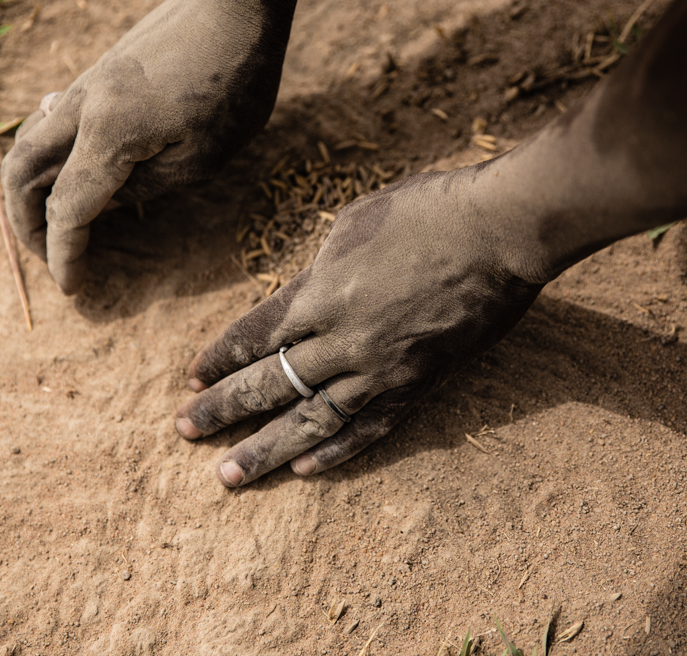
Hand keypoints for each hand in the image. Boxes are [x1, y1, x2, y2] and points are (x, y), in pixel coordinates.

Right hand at [1, 0, 298, 292]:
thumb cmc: (234, 80)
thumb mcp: (203, 155)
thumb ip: (146, 186)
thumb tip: (106, 202)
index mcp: (108, 134)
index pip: (66, 208)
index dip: (64, 254)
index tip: (72, 288)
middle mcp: (82, 107)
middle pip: (20, 172)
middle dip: (25, 222)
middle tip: (50, 256)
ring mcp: (86, 85)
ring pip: (27, 141)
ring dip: (29, 187)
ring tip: (56, 222)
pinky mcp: (99, 73)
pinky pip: (53, 122)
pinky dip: (50, 157)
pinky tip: (77, 175)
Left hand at [175, 168, 543, 486]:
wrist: (503, 230)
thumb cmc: (428, 210)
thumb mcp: (354, 223)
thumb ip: (319, 270)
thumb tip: (299, 297)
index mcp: (320, 291)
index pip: (254, 336)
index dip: (219, 360)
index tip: (192, 379)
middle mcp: (343, 339)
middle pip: (269, 383)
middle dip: (221, 409)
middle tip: (183, 430)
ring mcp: (382, 369)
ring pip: (311, 421)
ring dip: (264, 450)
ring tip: (226, 476)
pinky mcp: (420, 385)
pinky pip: (370, 429)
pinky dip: (335, 453)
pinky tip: (304, 471)